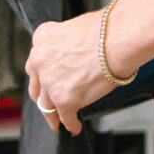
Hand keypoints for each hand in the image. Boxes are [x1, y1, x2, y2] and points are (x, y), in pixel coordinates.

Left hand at [25, 9, 131, 135]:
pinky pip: (65, 117)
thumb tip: (73, 55)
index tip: (46, 82)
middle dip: (44, 96)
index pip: (35, 63)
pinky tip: (75, 126)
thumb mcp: (75, 27)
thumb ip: (65, 44)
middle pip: (37, 86)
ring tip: (59, 121)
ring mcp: (50, 82)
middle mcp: (40, 60)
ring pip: (47, 106)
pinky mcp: (64, 100)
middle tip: (50, 103)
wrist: (117, 40)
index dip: (42, 75)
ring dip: (53, 115)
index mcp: (42, 38)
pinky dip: (70, 124)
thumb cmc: (106, 30)